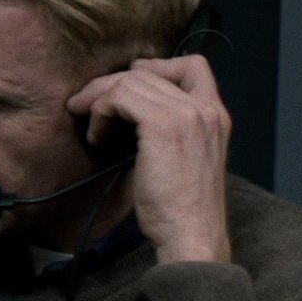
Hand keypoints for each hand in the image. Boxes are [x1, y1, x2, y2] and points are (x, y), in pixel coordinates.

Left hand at [68, 55, 232, 263]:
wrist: (190, 235)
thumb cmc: (180, 205)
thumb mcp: (184, 155)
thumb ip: (171, 125)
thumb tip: (127, 104)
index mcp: (215, 115)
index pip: (194, 65)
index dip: (155, 67)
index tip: (126, 89)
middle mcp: (207, 109)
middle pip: (147, 71)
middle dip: (109, 85)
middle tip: (85, 107)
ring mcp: (188, 115)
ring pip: (129, 81)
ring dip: (100, 100)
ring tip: (93, 128)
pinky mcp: (164, 126)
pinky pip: (119, 97)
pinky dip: (100, 113)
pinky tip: (97, 138)